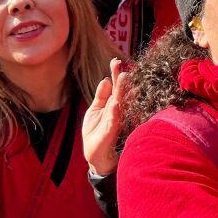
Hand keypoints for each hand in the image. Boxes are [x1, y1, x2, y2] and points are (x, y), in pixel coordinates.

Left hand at [82, 58, 129, 175]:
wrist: (97, 157)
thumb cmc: (96, 133)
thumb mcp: (94, 111)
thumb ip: (101, 96)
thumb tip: (106, 79)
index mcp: (112, 104)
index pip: (115, 86)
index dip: (115, 74)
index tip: (116, 61)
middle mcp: (117, 111)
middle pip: (120, 92)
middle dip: (121, 80)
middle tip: (122, 66)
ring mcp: (116, 121)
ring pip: (120, 104)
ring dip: (122, 92)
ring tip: (123, 79)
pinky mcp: (111, 133)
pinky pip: (114, 121)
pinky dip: (115, 112)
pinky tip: (116, 103)